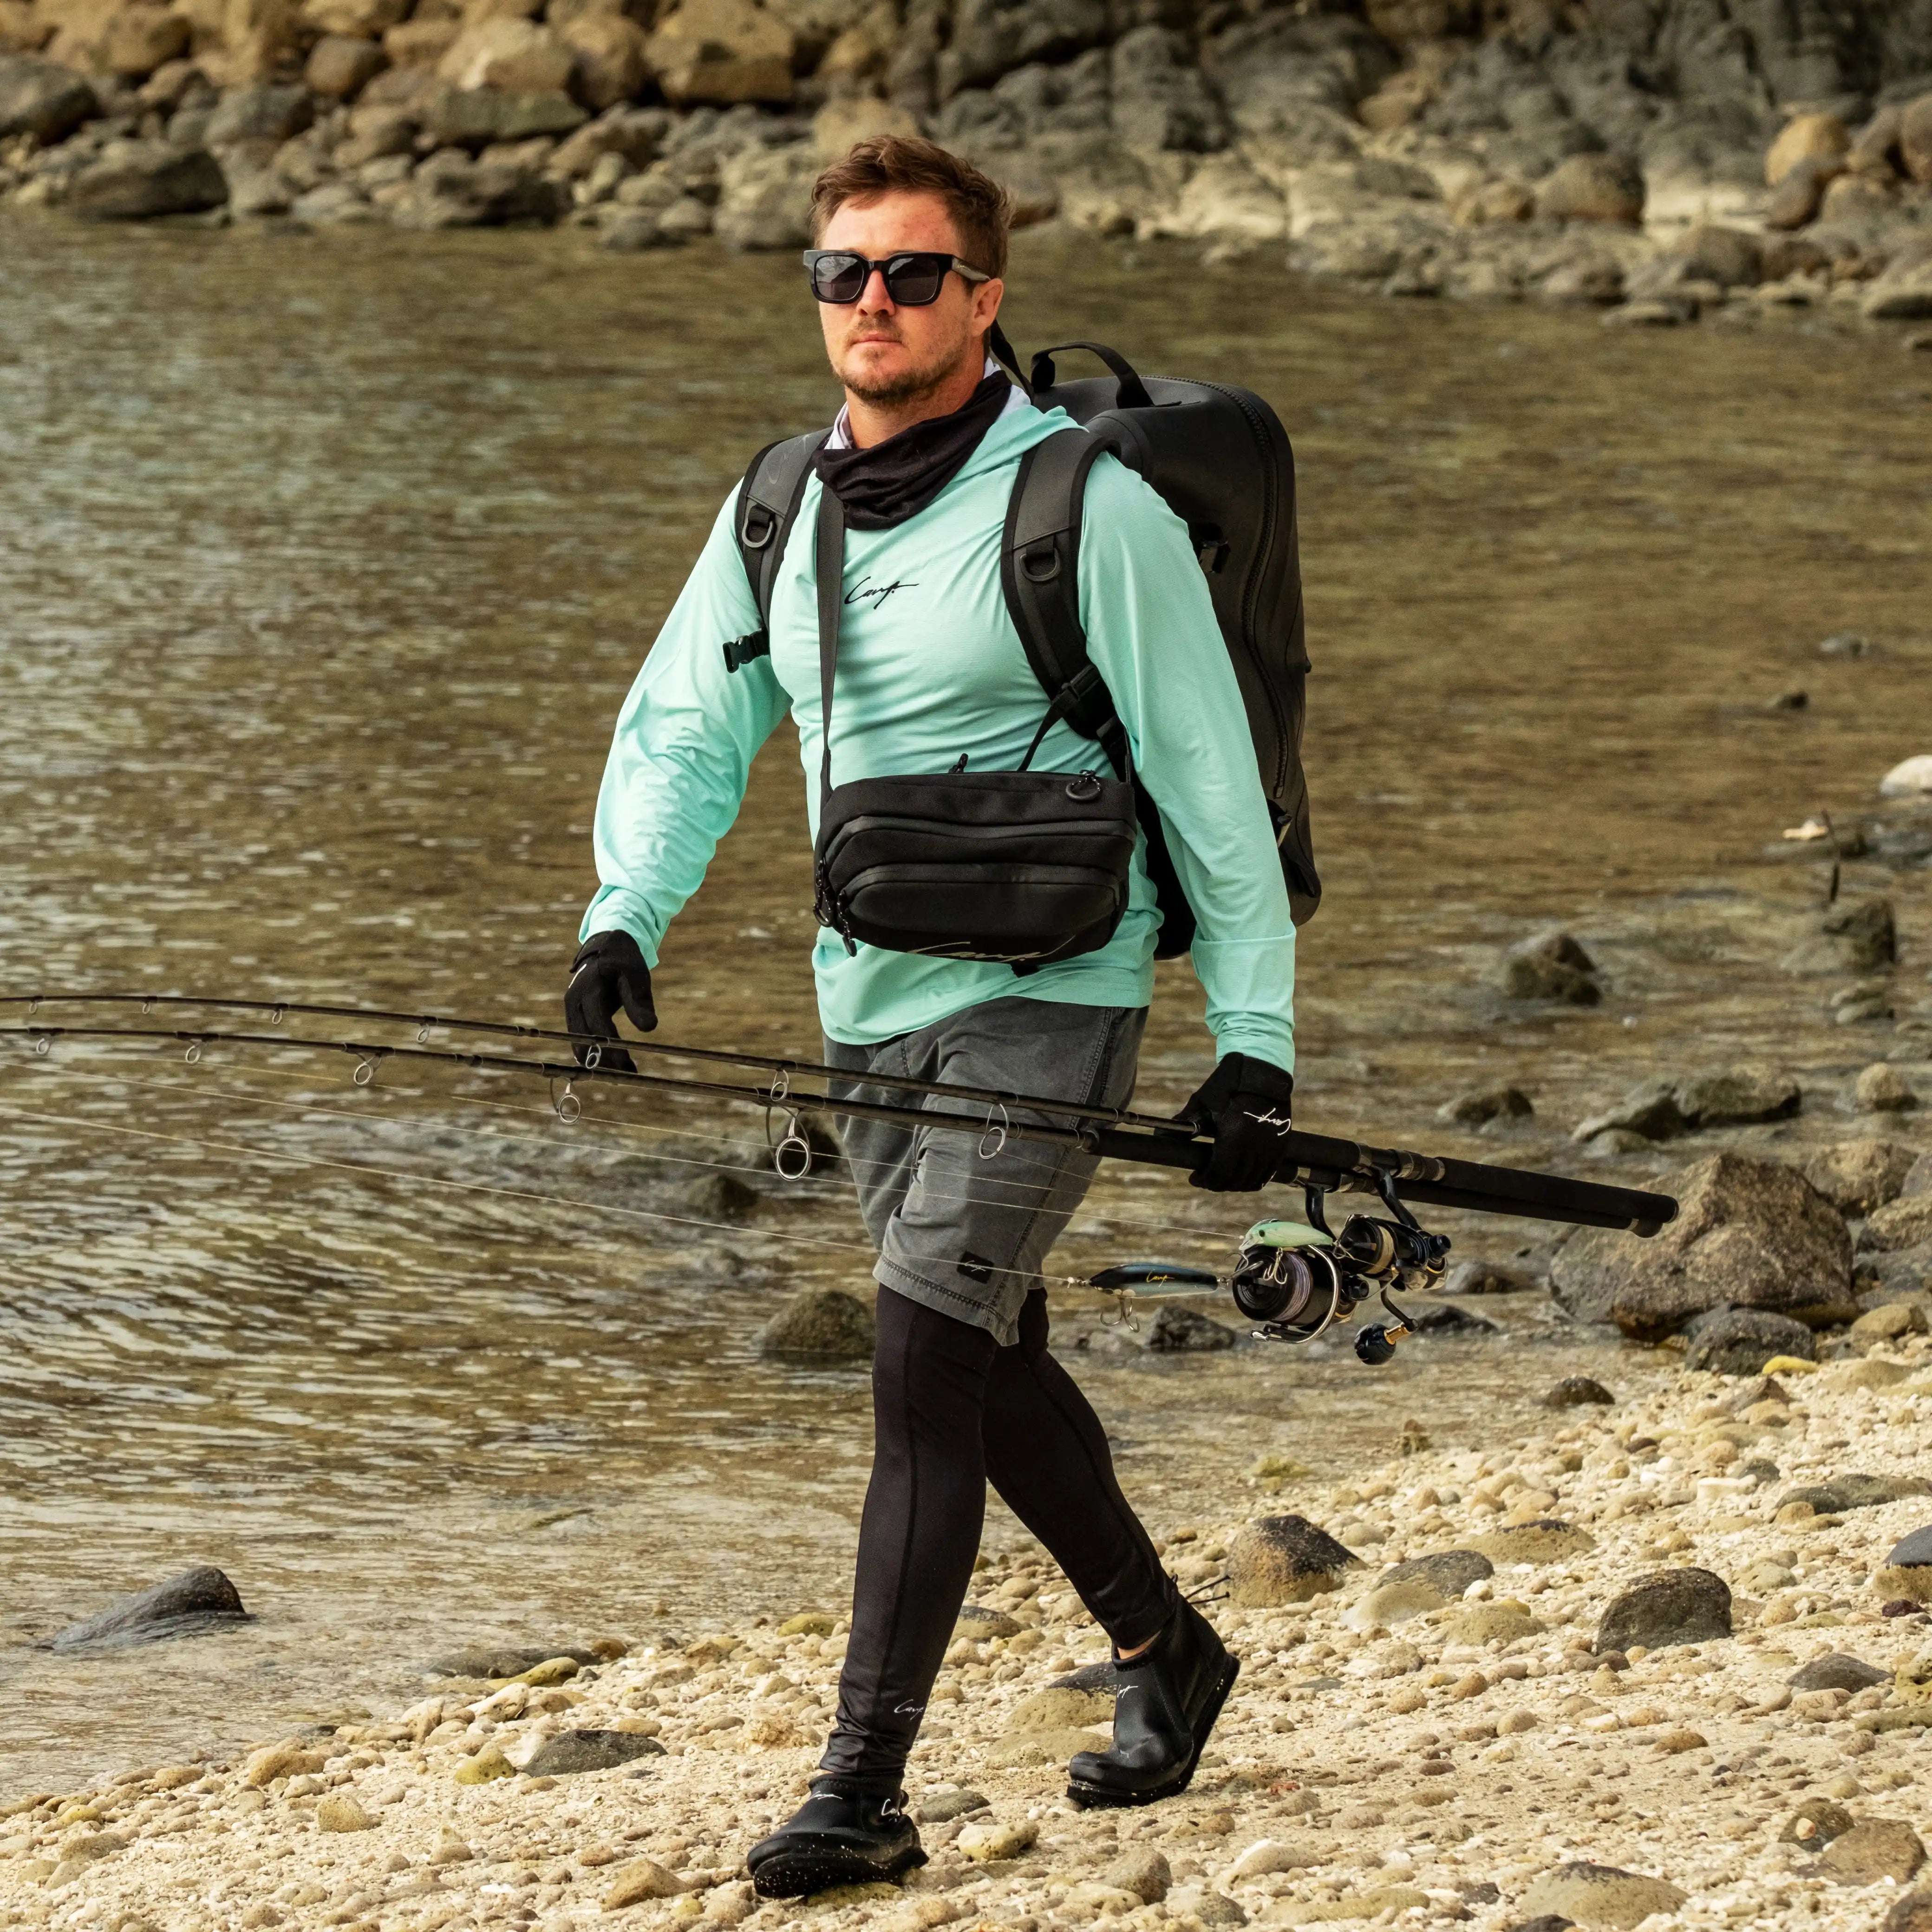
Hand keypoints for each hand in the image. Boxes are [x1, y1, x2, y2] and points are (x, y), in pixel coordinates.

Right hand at [564, 929, 656, 1071]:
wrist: (606, 947)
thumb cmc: (624, 960)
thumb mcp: (636, 975)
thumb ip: (640, 1001)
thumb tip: (649, 1028)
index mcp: (586, 989)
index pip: (597, 1025)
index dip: (611, 1046)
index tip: (626, 1064)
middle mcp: (573, 1001)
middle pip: (585, 1039)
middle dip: (604, 1059)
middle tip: (627, 1076)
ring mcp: (572, 1010)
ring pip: (580, 1043)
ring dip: (600, 1060)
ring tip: (626, 1073)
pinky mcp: (576, 1016)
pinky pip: (583, 1039)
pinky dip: (597, 1053)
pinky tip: (617, 1065)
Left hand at [1180, 1053, 1294, 1191]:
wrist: (1262, 1069)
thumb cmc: (1229, 1083)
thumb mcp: (1202, 1102)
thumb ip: (1183, 1124)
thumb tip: (1157, 1136)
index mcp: (1233, 1137)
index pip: (1218, 1174)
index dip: (1204, 1180)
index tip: (1194, 1178)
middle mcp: (1254, 1146)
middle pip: (1234, 1181)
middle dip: (1217, 1184)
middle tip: (1205, 1179)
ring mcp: (1271, 1147)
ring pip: (1252, 1181)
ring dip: (1234, 1184)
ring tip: (1222, 1178)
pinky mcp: (1281, 1145)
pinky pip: (1267, 1174)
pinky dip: (1253, 1180)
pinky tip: (1241, 1175)